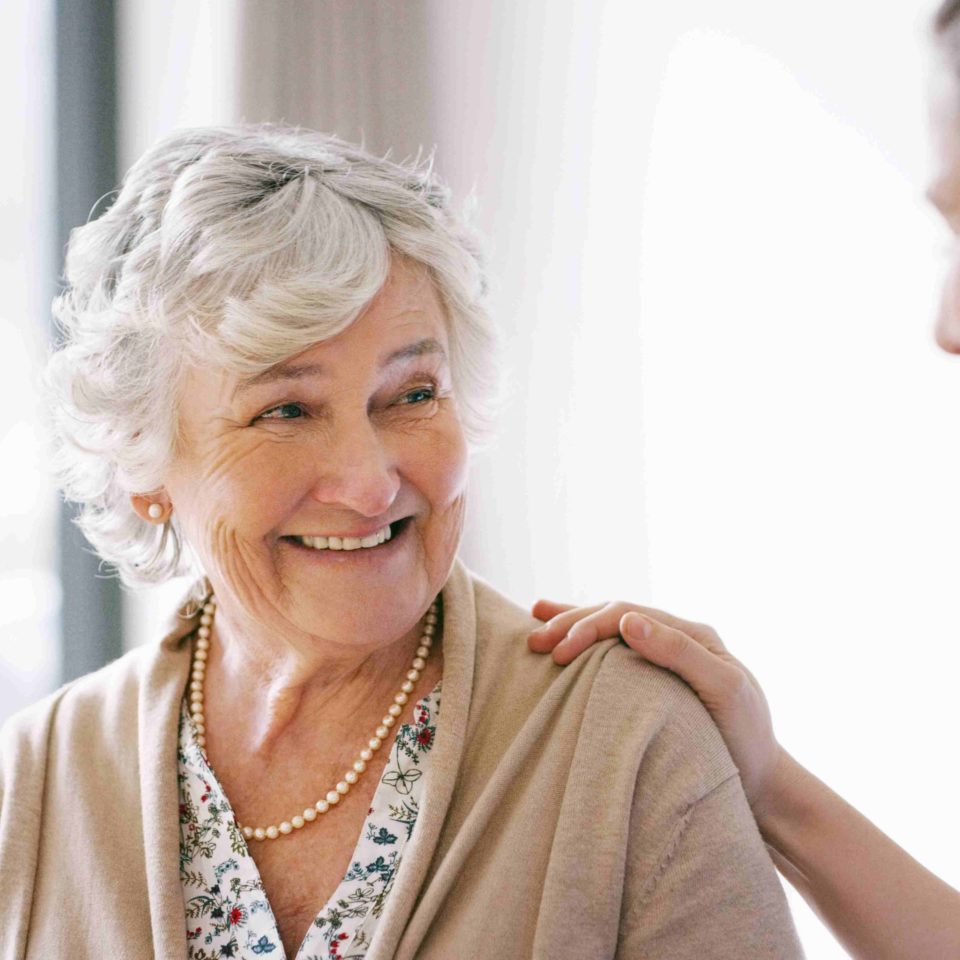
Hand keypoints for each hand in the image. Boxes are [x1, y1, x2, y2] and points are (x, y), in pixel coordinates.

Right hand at [528, 599, 782, 809]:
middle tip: (534, 641)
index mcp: (692, 634)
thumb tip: (629, 621)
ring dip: (572, 626)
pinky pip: (615, 653)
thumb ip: (679, 652)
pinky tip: (562, 639)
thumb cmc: (746, 740)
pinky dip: (586, 643)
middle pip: (614, 617)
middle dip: (571, 624)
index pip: (627, 614)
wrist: (763, 784)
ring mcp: (666, 659)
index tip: (558, 652)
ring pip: (610, 630)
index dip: (588, 626)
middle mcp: (677, 639)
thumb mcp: (723, 691)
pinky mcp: (656, 683)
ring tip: (534, 626)